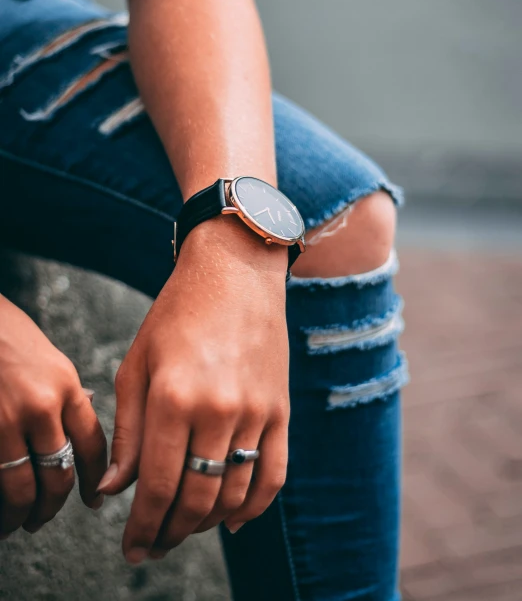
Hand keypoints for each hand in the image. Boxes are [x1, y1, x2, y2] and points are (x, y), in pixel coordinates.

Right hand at [0, 297, 106, 537]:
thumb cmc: (8, 337)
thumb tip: (76, 439)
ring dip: (20, 515)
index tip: (93, 500)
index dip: (94, 481)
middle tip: (42, 519)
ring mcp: (5, 421)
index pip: (92, 447)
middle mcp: (41, 407)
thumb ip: (66, 400)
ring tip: (15, 523)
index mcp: (66, 387)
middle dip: (52, 508)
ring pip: (23, 488)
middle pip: (59, 476)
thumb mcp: (51, 362)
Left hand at [98, 216, 289, 562]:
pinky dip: (255, 507)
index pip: (157, 487)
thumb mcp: (137, 364)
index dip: (142, 527)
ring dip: (207, 523)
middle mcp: (218, 410)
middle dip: (171, 532)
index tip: (132, 549)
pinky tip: (233, 520)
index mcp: (174, 397)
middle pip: (196, 499)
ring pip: (234, 494)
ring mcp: (257, 411)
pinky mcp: (281, 409)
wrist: (236, 272)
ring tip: (185, 528)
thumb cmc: (177, 314)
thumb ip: (128, 432)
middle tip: (155, 544)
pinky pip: (274, 474)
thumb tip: (113, 490)